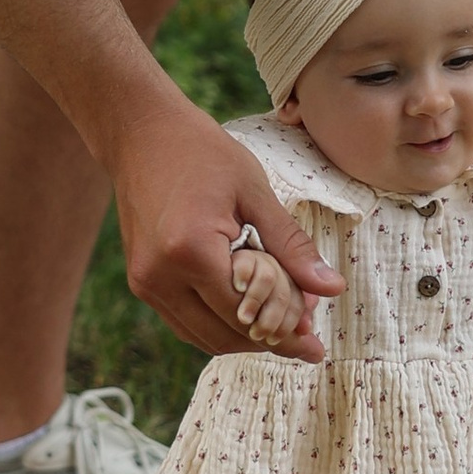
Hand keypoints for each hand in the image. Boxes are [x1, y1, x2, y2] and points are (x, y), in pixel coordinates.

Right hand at [114, 99, 341, 361]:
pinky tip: (249, 312)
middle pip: (225, 334)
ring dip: (243, 338)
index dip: (285, 330)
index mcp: (190, 250)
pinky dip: (218, 325)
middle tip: (306, 334)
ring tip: (282, 325)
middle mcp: (160, 276)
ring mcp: (145, 283)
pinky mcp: (140, 282)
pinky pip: (184, 322)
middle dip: (269, 340)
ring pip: (202, 337)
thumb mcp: (255, 192)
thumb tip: (333, 288)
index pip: (247, 313)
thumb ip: (291, 246)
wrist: (140, 133)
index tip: (316, 339)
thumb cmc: (201, 152)